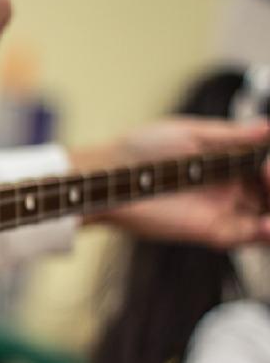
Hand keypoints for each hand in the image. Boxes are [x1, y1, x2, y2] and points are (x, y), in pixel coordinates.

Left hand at [80, 118, 269, 248]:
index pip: (265, 164)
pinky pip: (247, 235)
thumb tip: (267, 127)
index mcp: (227, 158)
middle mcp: (229, 184)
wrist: (108, 178)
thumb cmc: (140, 149)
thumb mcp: (189, 133)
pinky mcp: (210, 231)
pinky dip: (264, 232)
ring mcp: (222, 208)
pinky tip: (267, 225)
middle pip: (269, 191)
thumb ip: (231, 136)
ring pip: (265, 215)